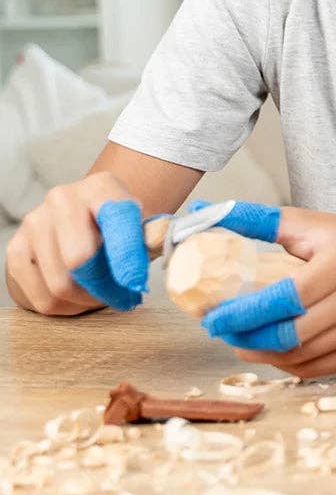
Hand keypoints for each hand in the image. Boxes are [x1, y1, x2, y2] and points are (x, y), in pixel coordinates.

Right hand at [5, 172, 150, 314]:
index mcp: (101, 187)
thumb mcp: (142, 226)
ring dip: (87, 301)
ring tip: (104, 297)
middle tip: (123, 298)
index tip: (136, 285)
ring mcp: (34, 223)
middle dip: (106, 287)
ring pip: (60, 284)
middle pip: (79, 258)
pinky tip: (79, 299)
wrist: (85, 219)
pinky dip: (65, 308)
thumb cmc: (119, 228)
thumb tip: (161, 244)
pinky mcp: (16, 249)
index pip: (116, 220)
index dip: (126, 256)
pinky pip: (40, 297)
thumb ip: (153, 236)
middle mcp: (62, 198)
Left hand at [200, 207, 335, 378]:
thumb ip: (258, 220)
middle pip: (289, 334)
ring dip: (263, 354)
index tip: (214, 318)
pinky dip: (288, 364)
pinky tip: (272, 351)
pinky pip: (317, 368)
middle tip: (223, 331)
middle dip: (246, 338)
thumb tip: (204, 211)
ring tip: (242, 341)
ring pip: (300, 356)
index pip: (285, 298)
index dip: (245, 314)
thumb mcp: (309, 223)